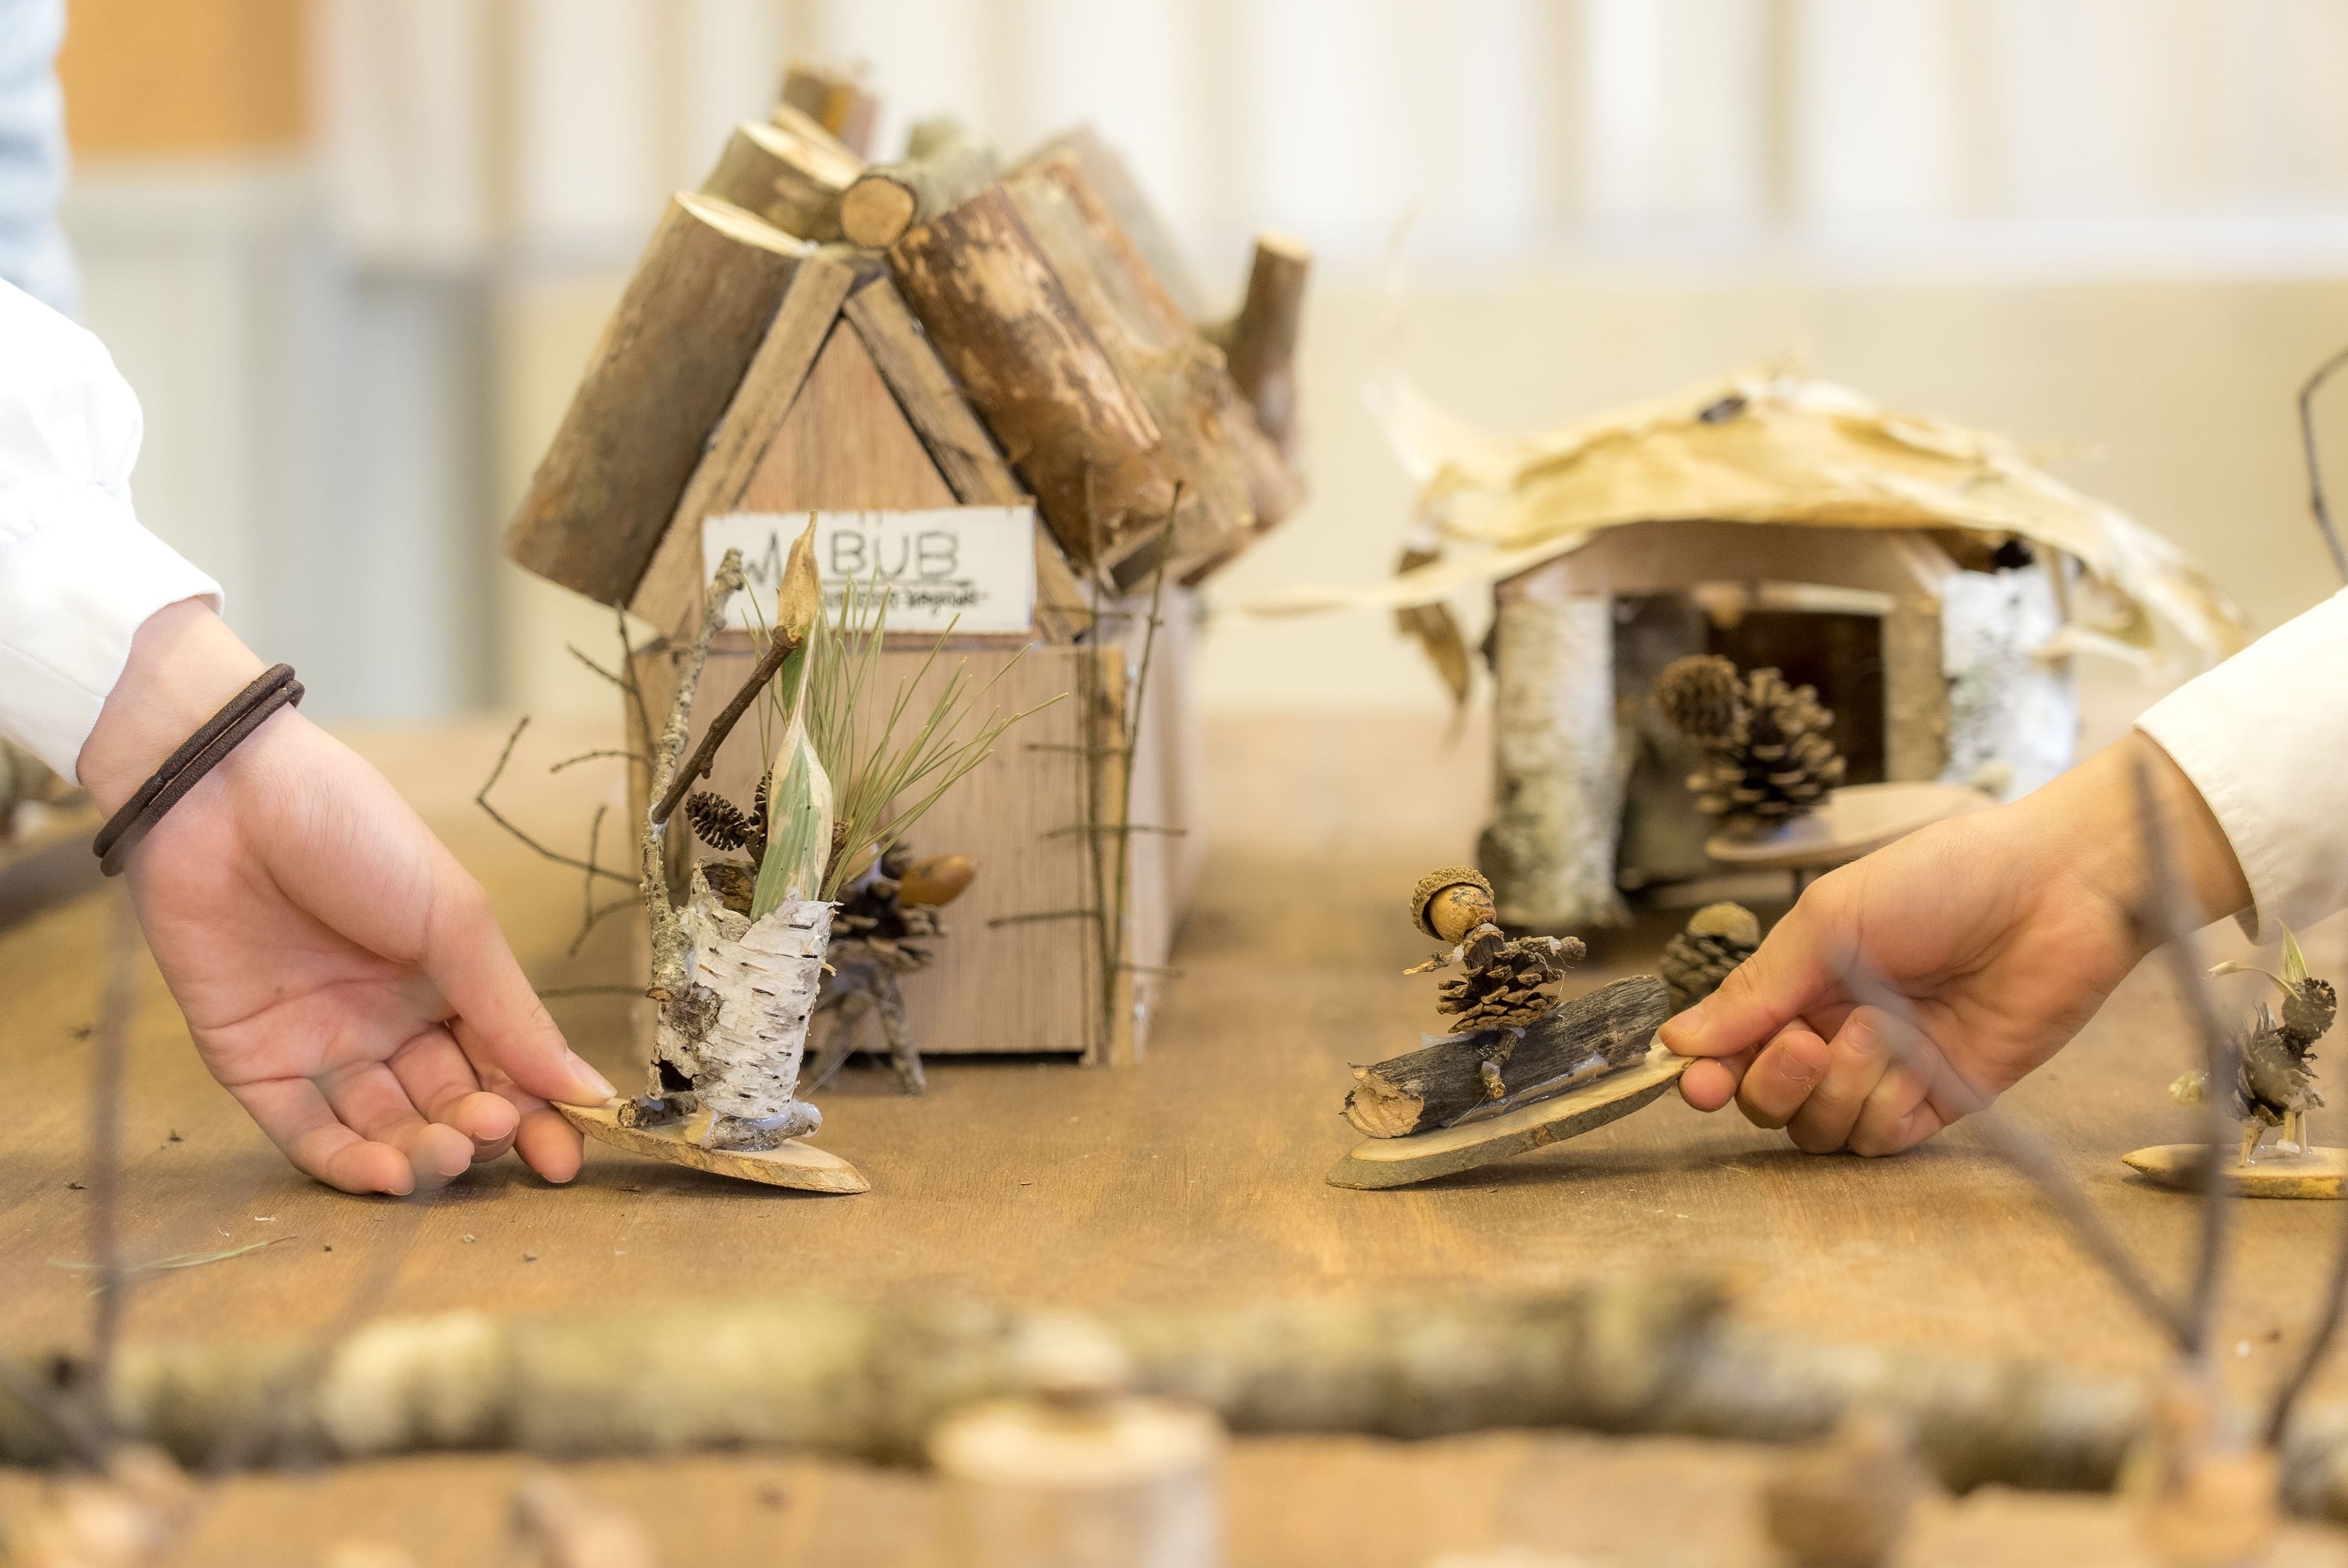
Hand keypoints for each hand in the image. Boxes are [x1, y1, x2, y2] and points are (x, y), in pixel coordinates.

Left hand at [79, 601, 613, 1194]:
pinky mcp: (252, 1062)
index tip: (563, 1160)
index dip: (537, 1115)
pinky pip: (305, 1132)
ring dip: (422, 1154)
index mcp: (448, 980)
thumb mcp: (455, 920)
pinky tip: (388, 1174)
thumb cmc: (356, 833)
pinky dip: (348, 1164)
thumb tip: (587, 1093)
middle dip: (480, 1131)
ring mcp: (322, 1044)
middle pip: (448, 1103)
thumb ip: (512, 1014)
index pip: (504, 1065)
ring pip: (384, 1127)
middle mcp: (389, 1021)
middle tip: (497, 1133)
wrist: (224, 794)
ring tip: (449, 1152)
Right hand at [1661, 734, 2250, 1155]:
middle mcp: (1836, 1032)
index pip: (1733, 1048)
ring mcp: (1888, 1070)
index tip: (1695, 1082)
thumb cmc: (1942, 880)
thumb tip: (1680, 1041)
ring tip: (1877, 1030)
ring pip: (1819, 1128)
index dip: (1708, 1072)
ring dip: (1835, 1089)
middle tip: (1804, 1042)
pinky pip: (1879, 1139)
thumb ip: (1756, 988)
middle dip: (1772, 1082)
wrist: (2055, 890)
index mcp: (1802, 983)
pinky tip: (1906, 1060)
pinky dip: (1878, 1109)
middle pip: (1767, 1100)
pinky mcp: (1941, 1098)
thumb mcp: (1828, 919)